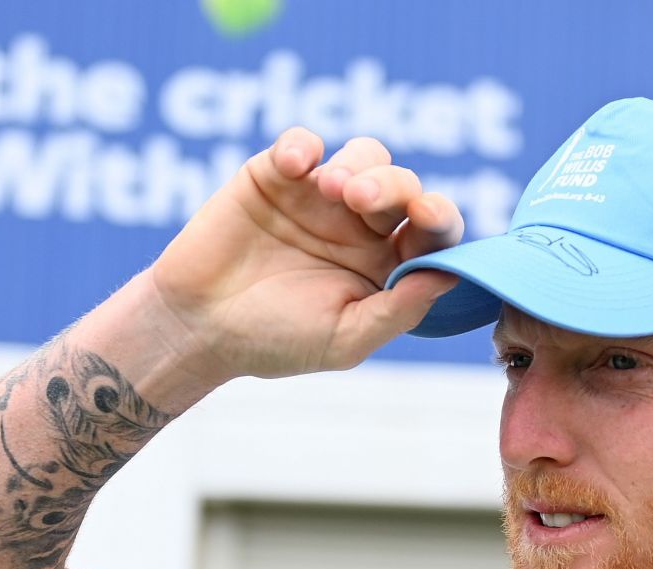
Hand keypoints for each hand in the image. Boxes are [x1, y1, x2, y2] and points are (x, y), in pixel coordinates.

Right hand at [146, 129, 463, 383]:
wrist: (198, 327)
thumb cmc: (276, 341)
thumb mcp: (346, 339)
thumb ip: (400, 309)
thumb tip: (454, 275)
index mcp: (389, 265)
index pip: (432, 232)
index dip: (439, 216)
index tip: (427, 214)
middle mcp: (363, 227)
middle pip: (402, 186)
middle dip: (392, 186)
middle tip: (362, 200)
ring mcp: (321, 197)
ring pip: (365, 155)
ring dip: (358, 165)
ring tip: (332, 188)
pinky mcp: (276, 174)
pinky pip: (302, 142)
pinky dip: (302, 146)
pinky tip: (293, 166)